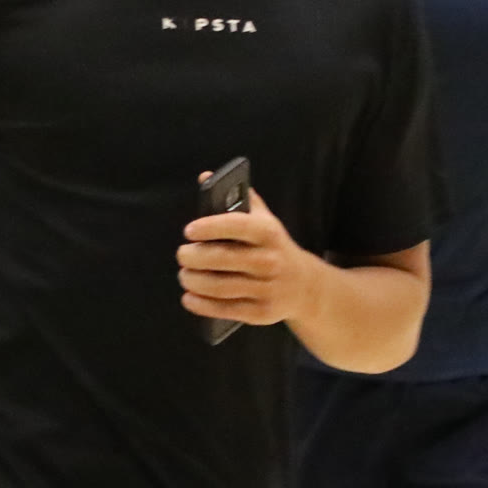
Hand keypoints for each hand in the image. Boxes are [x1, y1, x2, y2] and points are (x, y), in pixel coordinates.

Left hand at [179, 187, 320, 325]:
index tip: (189, 231)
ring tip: (184, 275)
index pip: (236, 226)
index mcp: (268, 233)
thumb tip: (205, 176)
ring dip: (194, 281)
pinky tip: (189, 298)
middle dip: (193, 257)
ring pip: (220, 286)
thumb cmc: (274, 248)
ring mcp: (266, 288)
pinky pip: (225, 309)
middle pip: (222, 258)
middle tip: (182, 255)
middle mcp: (269, 260)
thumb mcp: (265, 220)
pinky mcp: (261, 312)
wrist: (305, 286)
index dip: (209, 227)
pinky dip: (202, 305)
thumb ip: (238, 198)